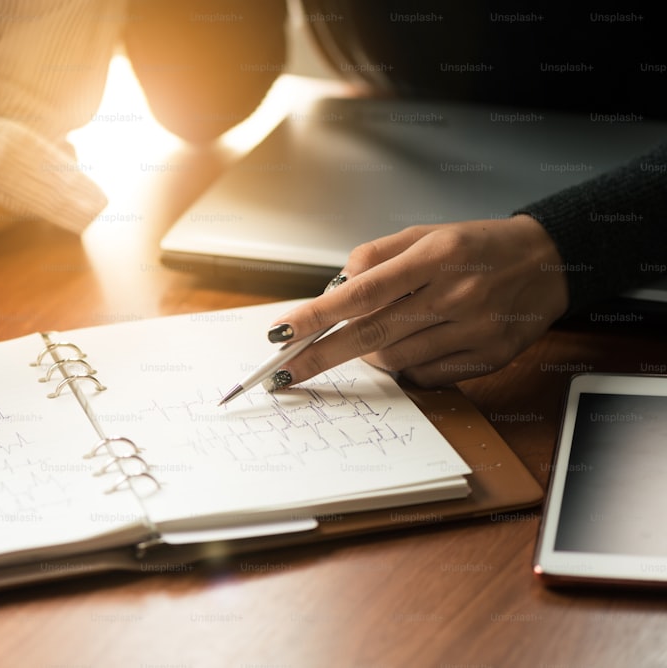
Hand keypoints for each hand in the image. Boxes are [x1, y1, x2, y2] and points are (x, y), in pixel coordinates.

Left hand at [269, 215, 569, 385]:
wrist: (549, 262)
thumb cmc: (478, 246)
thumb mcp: (425, 234)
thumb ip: (376, 258)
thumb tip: (335, 290)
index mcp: (436, 257)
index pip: (362, 293)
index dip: (316, 316)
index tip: (281, 332)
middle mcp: (456, 295)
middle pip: (371, 335)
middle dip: (320, 356)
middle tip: (284, 371)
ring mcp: (474, 331)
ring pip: (395, 360)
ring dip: (366, 355)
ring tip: (365, 339)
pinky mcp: (488, 358)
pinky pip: (425, 376)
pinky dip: (404, 366)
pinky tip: (408, 346)